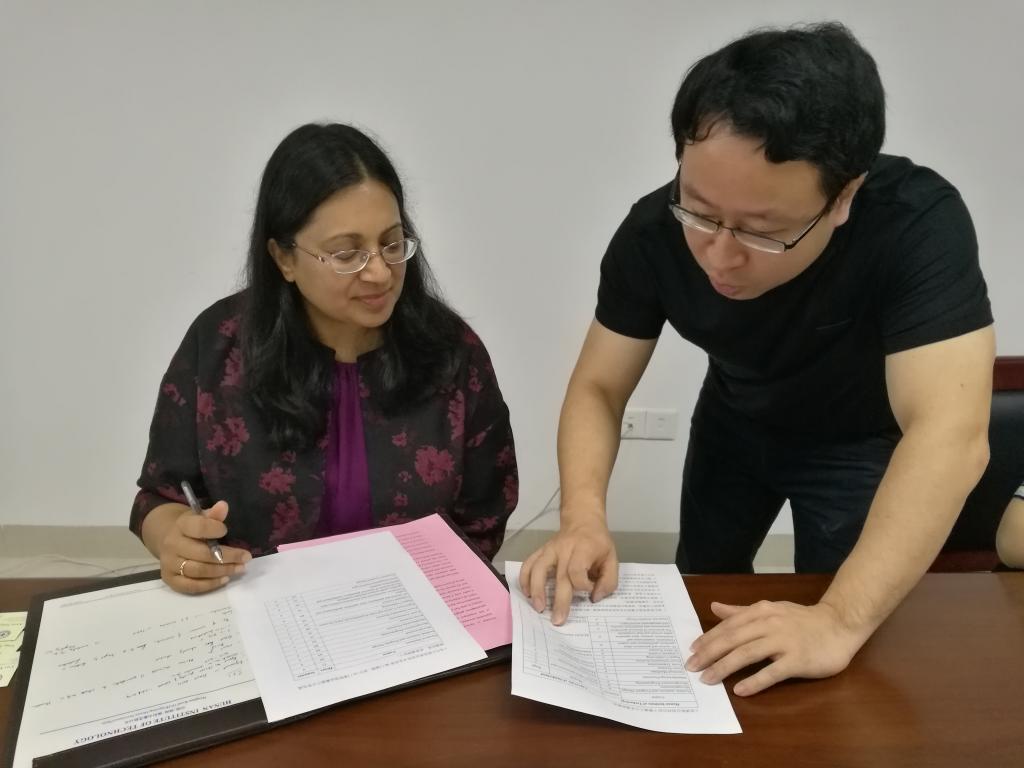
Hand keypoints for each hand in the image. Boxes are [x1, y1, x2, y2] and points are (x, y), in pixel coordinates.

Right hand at [158, 501, 250, 593]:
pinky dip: (209, 585)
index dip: (214, 529)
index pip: (198, 528)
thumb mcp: (200, 517)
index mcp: (181, 526)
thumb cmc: (191, 528)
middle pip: (202, 554)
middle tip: (246, 558)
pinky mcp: (170, 579)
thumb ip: (213, 515)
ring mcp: (169, 563)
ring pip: (198, 571)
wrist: (167, 539)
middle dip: (228, 557)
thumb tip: (223, 506)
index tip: (226, 531)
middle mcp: (172, 545)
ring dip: (222, 571)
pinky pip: (191, 586)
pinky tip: (224, 579)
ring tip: (239, 568)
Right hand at [519, 514, 617, 624]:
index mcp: (584, 549)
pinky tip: (527, 593)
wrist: (583, 521)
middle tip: (558, 620)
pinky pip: (528, 563)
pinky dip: (524, 578)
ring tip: (538, 607)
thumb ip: (609, 581)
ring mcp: (550, 549)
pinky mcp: (541, 551)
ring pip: (538, 568)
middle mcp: (565, 548)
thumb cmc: (598, 544)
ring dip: (537, 589)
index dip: (582, 585)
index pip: (578, 570)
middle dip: (559, 600)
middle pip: (560, 576)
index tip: (588, 591)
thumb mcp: (612, 559)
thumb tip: (594, 598)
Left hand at [685, 600, 869, 695]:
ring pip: (747, 654)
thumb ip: (741, 611)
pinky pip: (772, 672)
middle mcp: (769, 624)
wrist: (840, 624)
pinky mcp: (797, 659)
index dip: (708, 638)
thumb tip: (714, 607)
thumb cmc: (802, 619)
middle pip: (733, 639)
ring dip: (724, 667)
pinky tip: (740, 690)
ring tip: (708, 679)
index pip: (728, 626)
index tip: (692, 651)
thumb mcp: (770, 609)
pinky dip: (755, 681)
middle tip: (691, 667)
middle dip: (709, 653)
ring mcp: (784, 641)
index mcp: (760, 611)